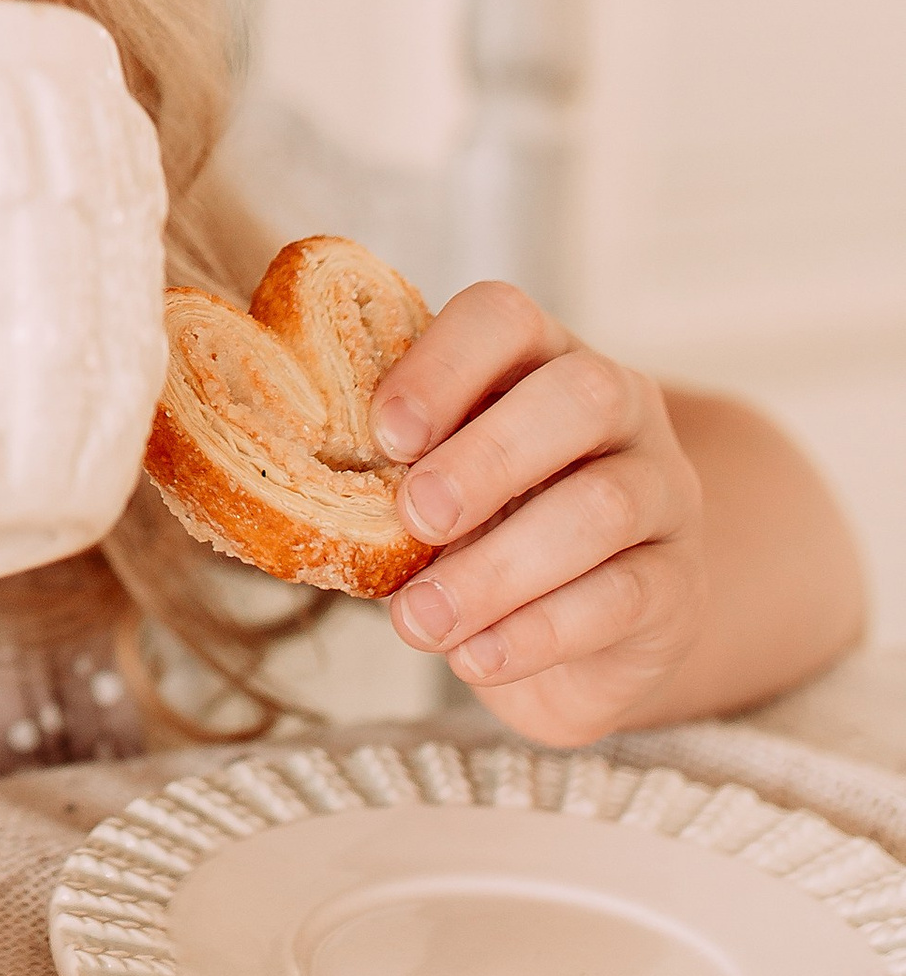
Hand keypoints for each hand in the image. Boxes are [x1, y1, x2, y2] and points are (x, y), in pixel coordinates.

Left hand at [372, 285, 706, 745]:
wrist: (576, 634)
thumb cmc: (478, 533)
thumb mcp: (431, 484)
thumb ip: (387, 469)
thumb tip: (297, 480)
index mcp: (538, 357)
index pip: (504, 317)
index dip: (444, 364)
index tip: (385, 434)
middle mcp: (617, 407)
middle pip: (578, 397)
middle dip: (487, 457)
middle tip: (413, 518)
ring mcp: (662, 492)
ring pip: (602, 507)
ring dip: (498, 568)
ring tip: (419, 620)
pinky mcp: (678, 584)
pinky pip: (622, 598)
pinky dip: (537, 632)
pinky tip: (474, 658)